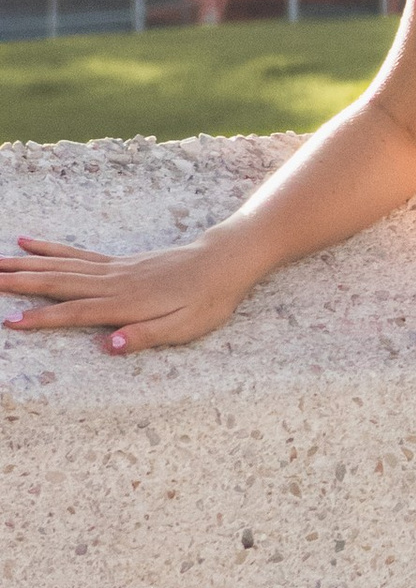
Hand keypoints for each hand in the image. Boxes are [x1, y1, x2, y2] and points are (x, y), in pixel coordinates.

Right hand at [0, 229, 252, 353]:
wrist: (223, 262)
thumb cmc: (207, 301)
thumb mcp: (184, 328)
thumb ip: (145, 336)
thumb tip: (108, 346)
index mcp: (124, 303)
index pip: (74, 313)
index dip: (42, 319)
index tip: (11, 323)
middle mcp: (112, 282)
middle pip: (56, 282)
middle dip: (18, 282)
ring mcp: (112, 268)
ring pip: (59, 264)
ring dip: (24, 264)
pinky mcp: (117, 262)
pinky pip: (75, 253)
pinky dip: (48, 248)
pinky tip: (28, 241)